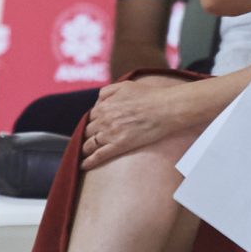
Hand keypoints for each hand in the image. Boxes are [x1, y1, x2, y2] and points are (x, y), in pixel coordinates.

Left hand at [80, 76, 202, 169]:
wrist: (167, 108)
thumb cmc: (149, 96)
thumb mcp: (124, 85)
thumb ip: (107, 92)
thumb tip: (97, 102)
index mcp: (104, 106)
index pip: (90, 117)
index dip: (92, 123)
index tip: (94, 128)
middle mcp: (104, 120)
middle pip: (88, 131)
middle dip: (87, 136)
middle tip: (89, 141)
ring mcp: (110, 134)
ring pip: (89, 144)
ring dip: (84, 149)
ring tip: (83, 154)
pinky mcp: (119, 145)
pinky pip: (99, 155)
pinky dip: (89, 161)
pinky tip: (83, 165)